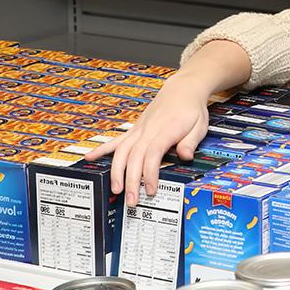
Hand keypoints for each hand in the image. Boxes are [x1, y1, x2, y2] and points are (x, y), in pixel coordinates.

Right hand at [86, 75, 209, 206]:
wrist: (182, 89)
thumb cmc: (191, 109)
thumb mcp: (200, 125)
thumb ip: (191, 142)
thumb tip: (186, 156)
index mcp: (166, 129)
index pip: (153, 154)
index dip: (149, 173)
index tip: (150, 190)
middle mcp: (149, 129)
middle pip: (135, 156)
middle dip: (131, 180)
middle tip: (131, 200)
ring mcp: (139, 129)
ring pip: (122, 150)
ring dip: (116, 171)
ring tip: (115, 189)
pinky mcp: (135, 129)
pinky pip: (116, 140)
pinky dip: (102, 149)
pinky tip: (90, 158)